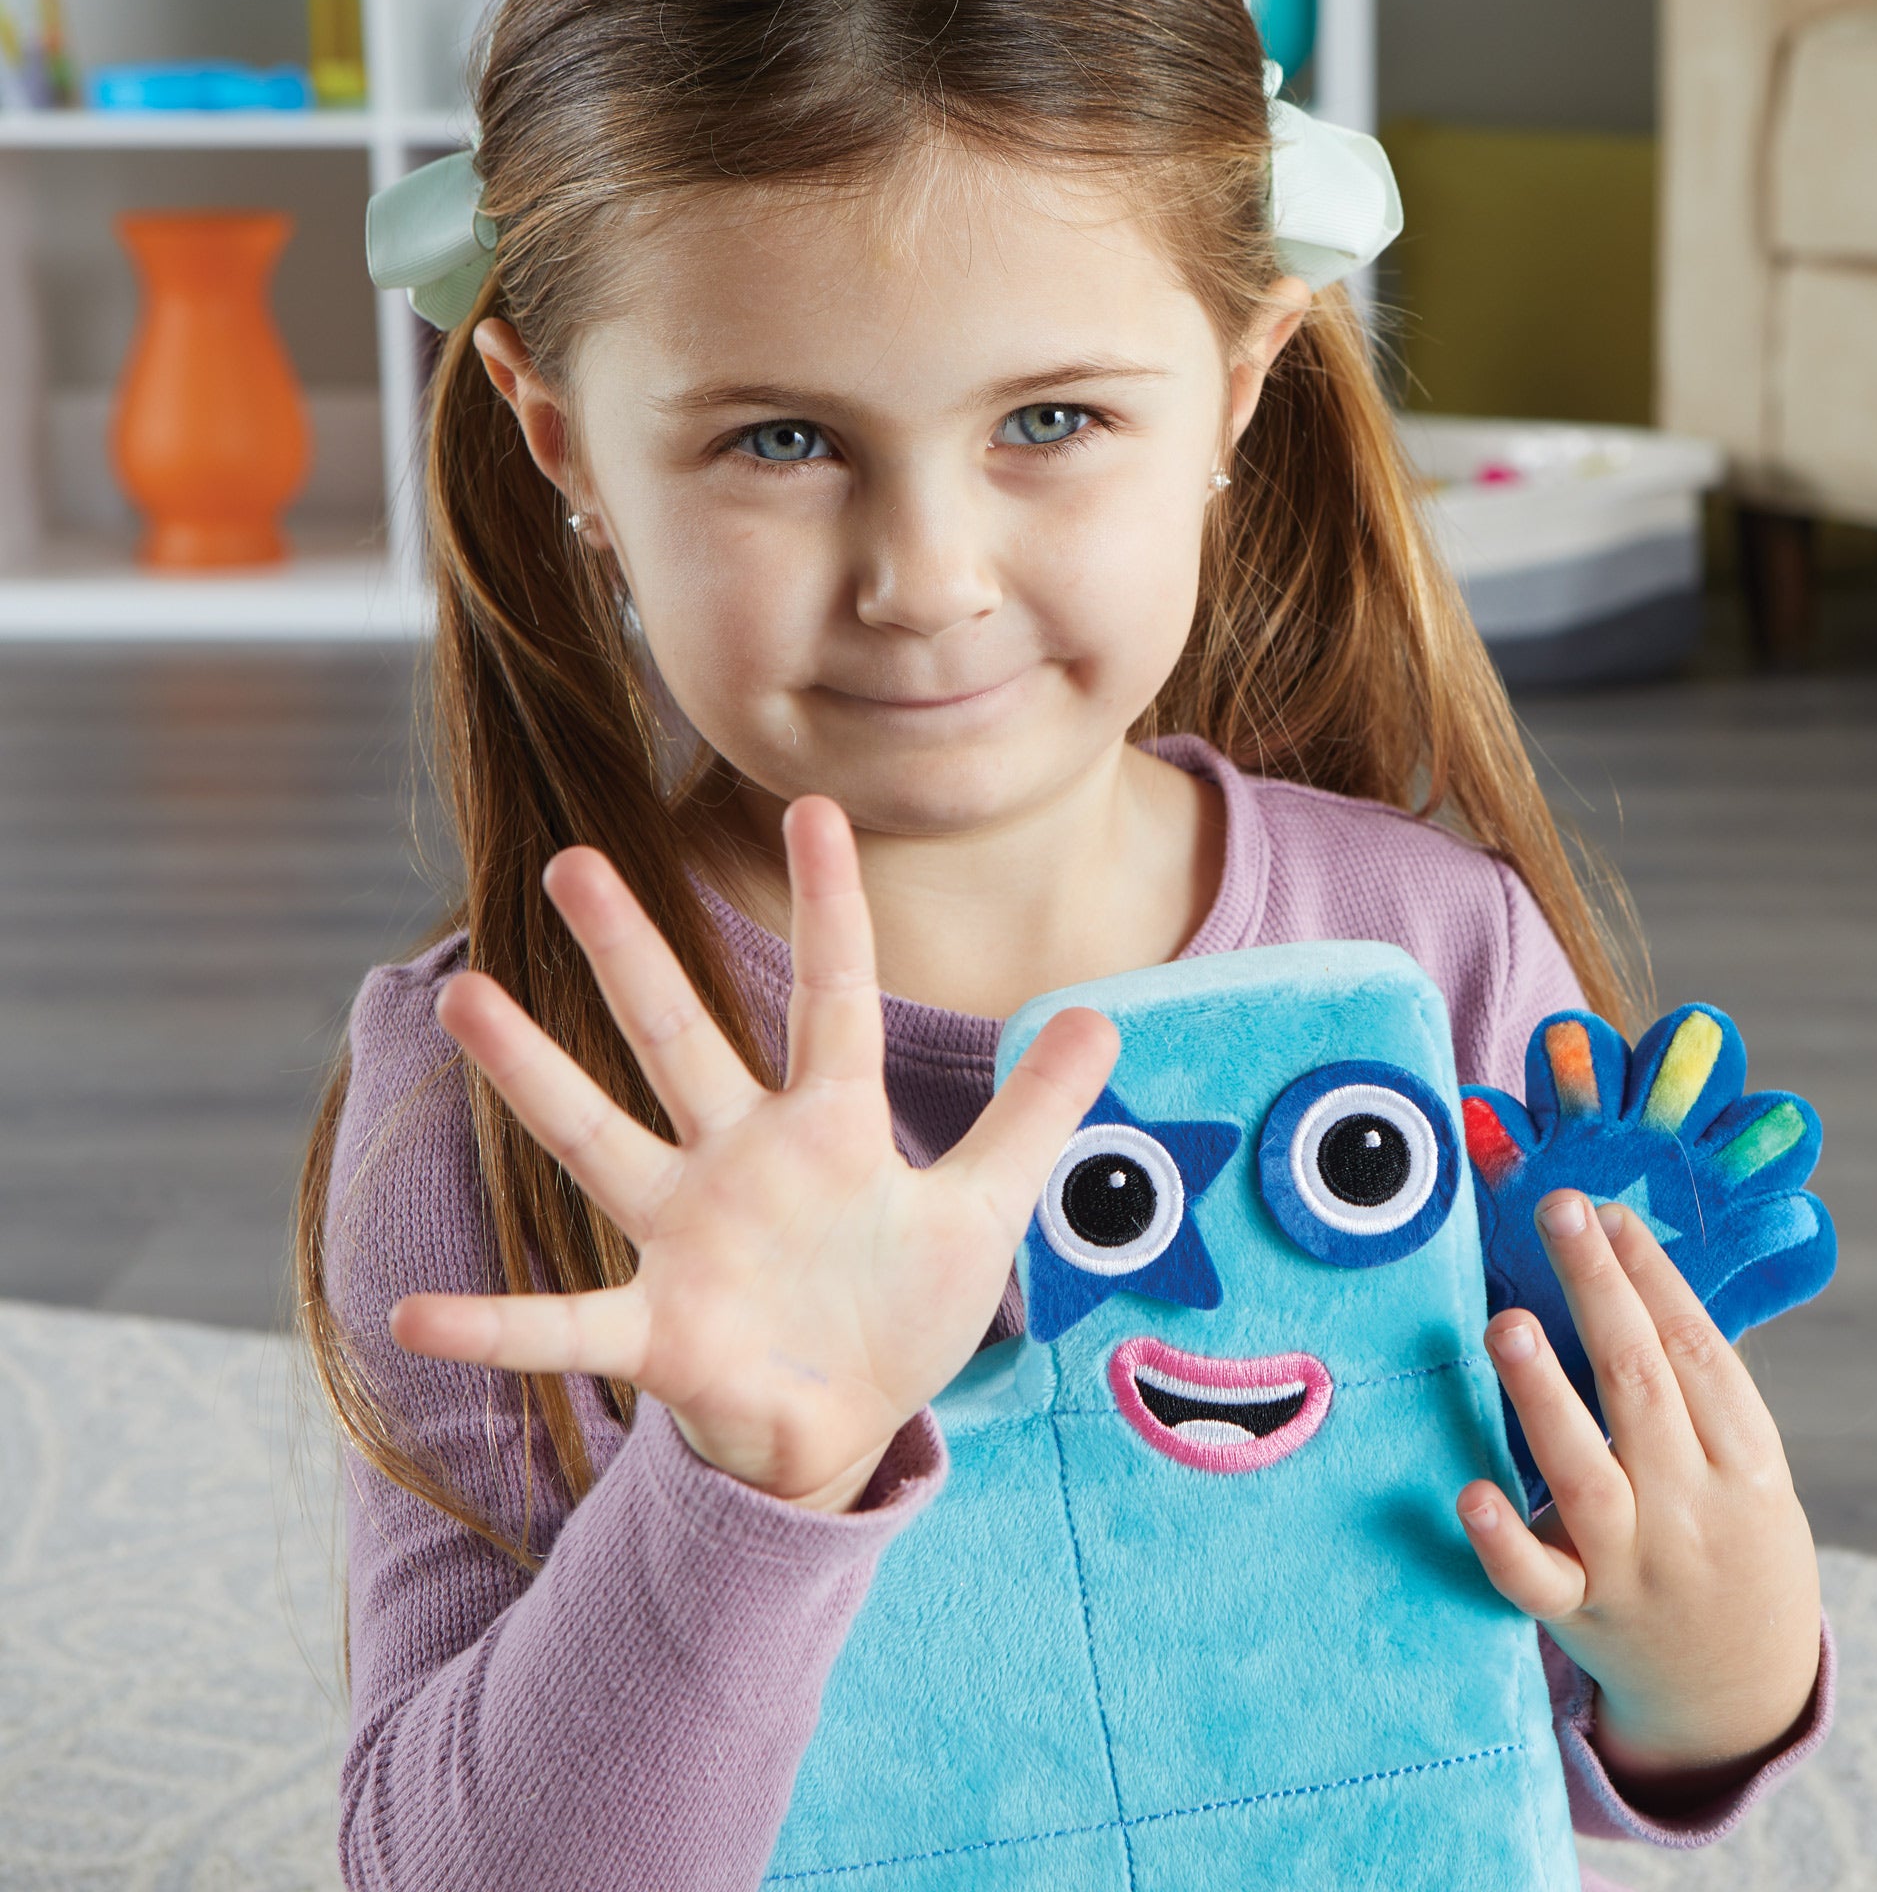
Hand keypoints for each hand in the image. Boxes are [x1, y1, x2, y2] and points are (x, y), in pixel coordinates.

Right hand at [388, 796, 1118, 1513]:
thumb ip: (1035, 1113)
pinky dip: (493, 1323)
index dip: (829, 908)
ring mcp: (690, 1238)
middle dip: (632, 952)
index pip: (833, 997)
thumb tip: (1105, 1016)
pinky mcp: (659, 1329)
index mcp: (830, 1127)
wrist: (849, 1423)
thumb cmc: (901, 1305)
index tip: (814, 809)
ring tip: (465, 998)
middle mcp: (743, 1161)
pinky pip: (563, 1323)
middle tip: (575, 860)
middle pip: (682, 1037)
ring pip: (603, 1138)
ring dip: (536, 1075)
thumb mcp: (986, 1207)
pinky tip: (415, 1318)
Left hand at [1455, 1189, 1821, 1801]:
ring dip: (1543, 1396)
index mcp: (1746, 1461)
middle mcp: (1691, 1507)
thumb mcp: (1742, 1466)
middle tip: (1558, 1212)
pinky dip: (1505, 1540)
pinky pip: (1538, 1579)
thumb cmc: (1728, 1540)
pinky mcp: (1582, 1614)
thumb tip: (1615, 1263)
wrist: (1742, 1693)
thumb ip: (1687, 1389)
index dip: (1652, 1278)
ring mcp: (1634, 1564)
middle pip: (1641, 1386)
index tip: (1607, 1212)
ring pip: (1584, 1473)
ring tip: (1506, 1324)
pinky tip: (1470, 1494)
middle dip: (1599, 1291)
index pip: (1696, 1352)